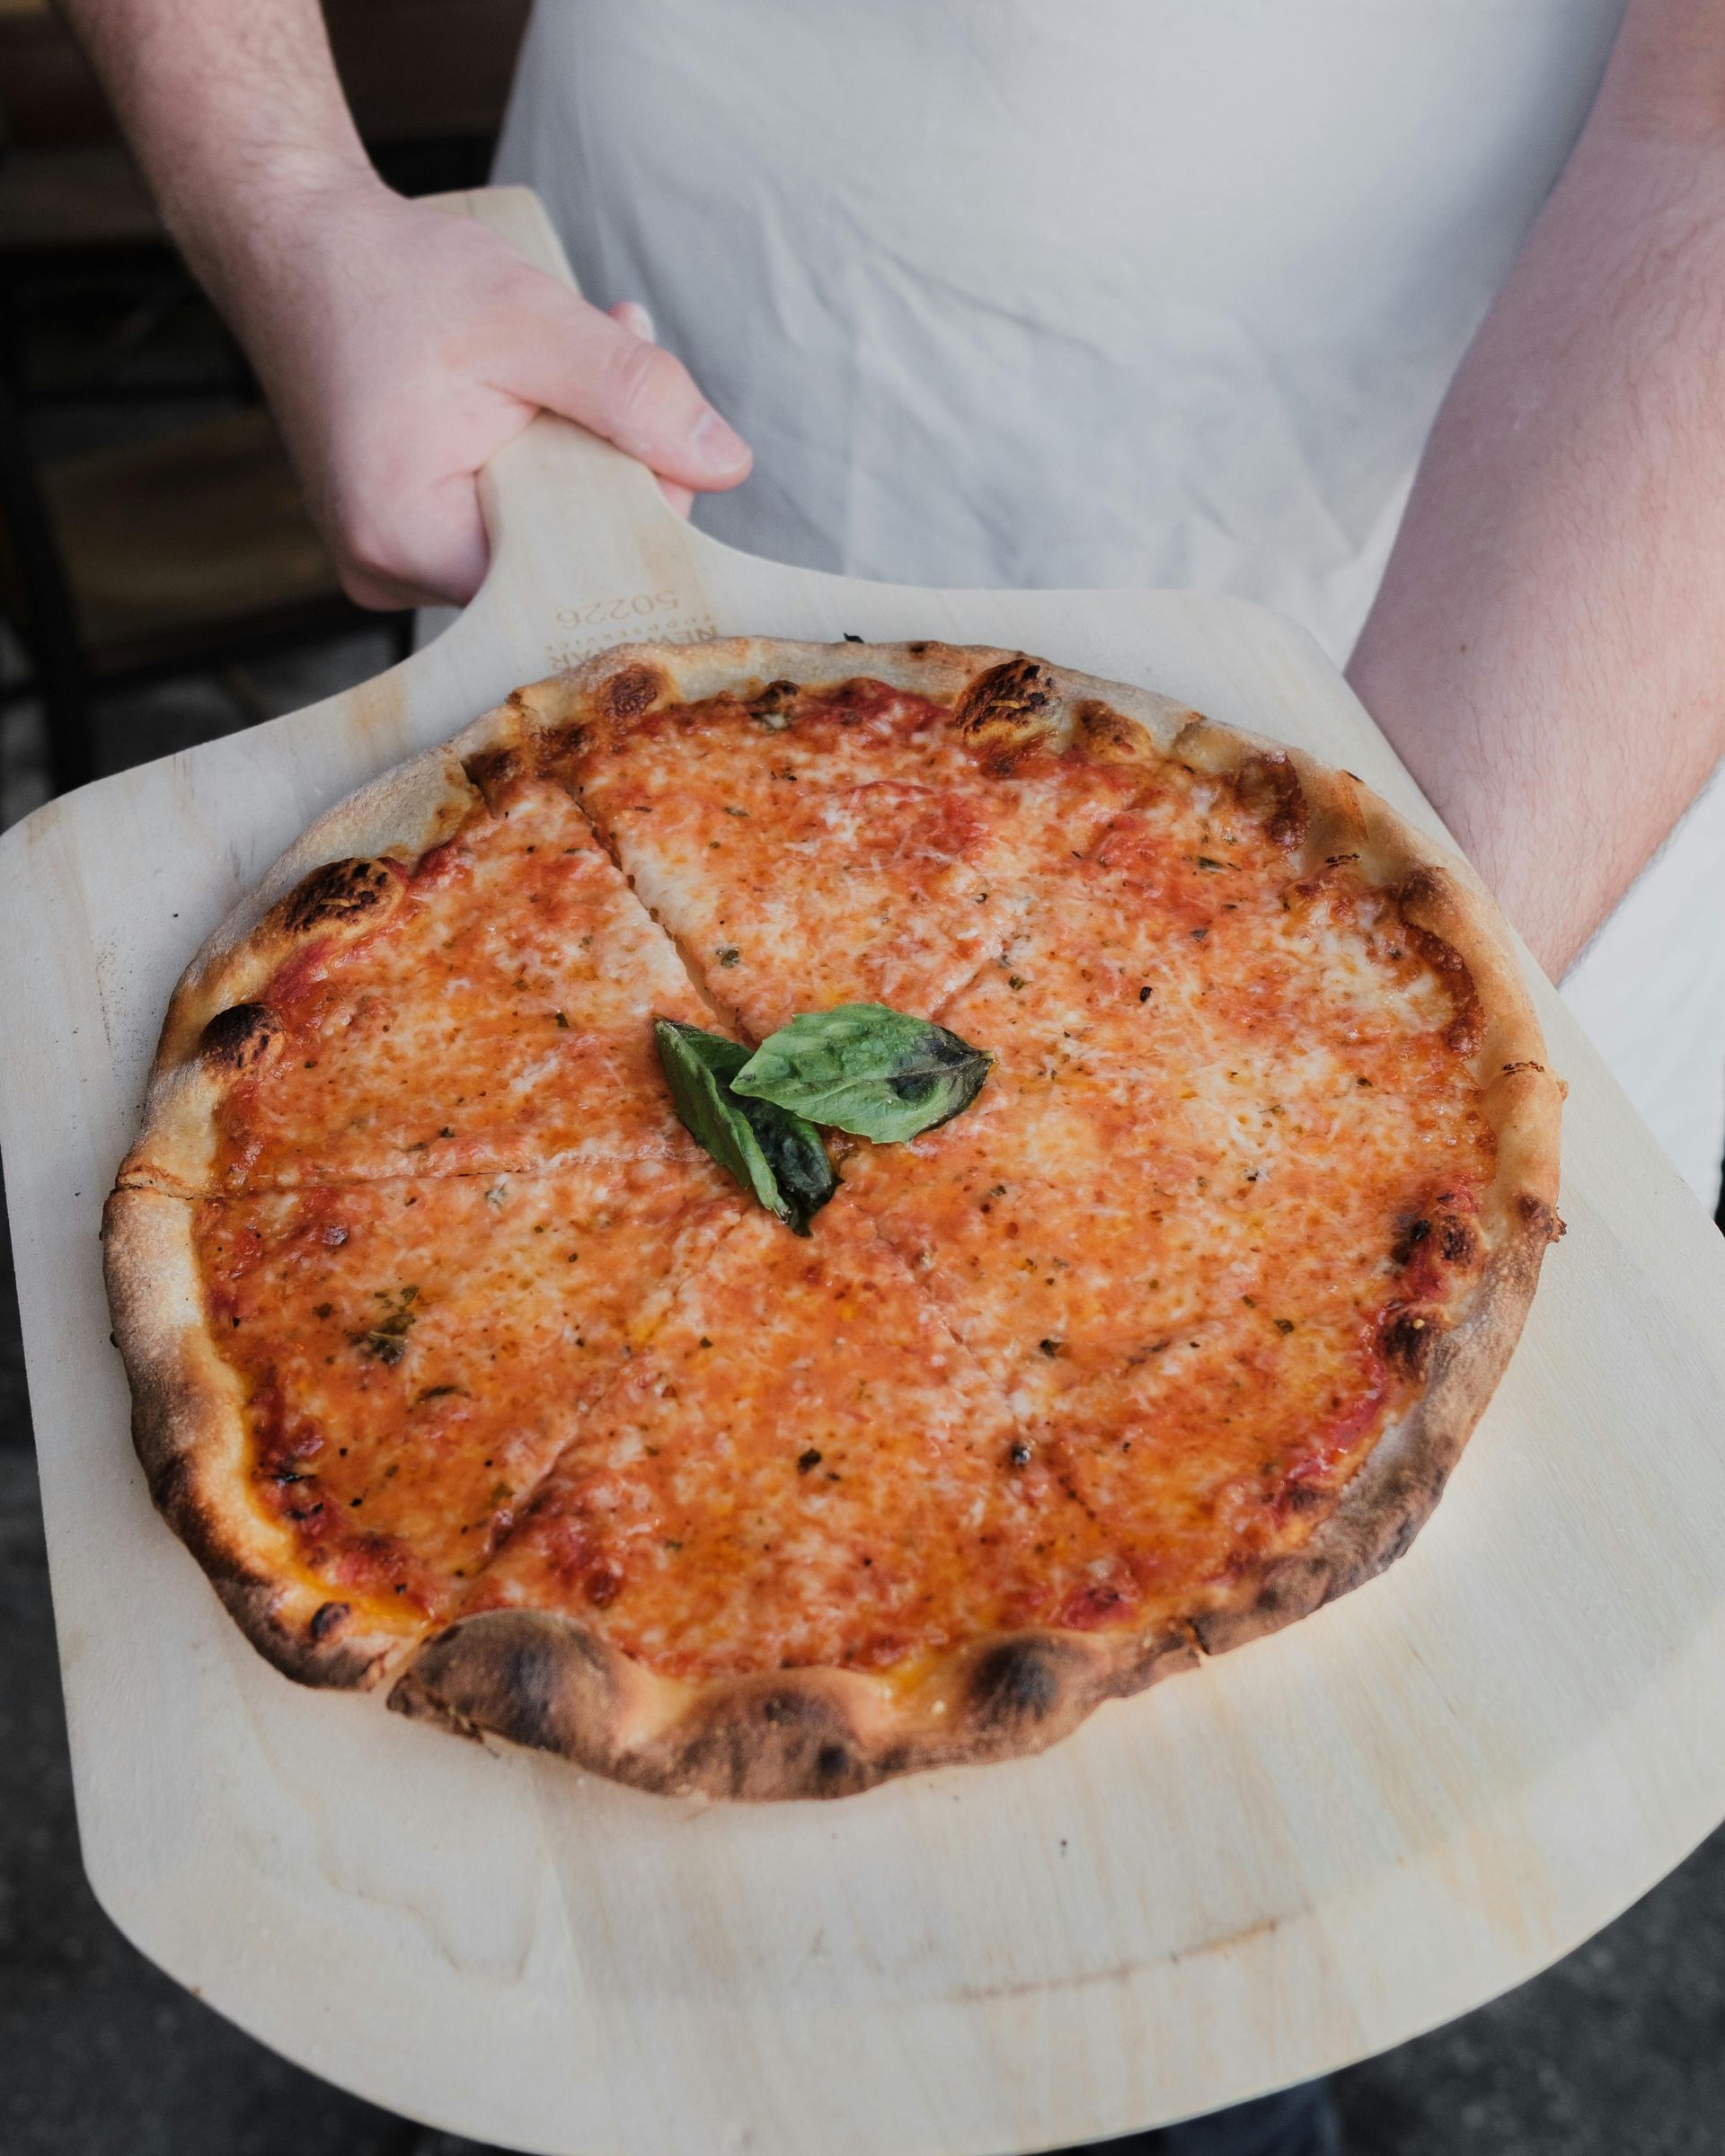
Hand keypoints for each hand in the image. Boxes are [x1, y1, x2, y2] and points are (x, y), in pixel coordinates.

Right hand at [232, 179, 750, 607]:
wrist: (292, 243)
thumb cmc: (388, 276)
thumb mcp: (528, 321)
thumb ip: (630, 394)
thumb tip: (729, 464)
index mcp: (411, 541)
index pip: (569, 584)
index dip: (639, 525)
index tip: (671, 450)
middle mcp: (394, 574)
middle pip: (560, 564)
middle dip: (618, 471)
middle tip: (638, 355)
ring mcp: (396, 562)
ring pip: (541, 536)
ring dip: (587, 452)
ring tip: (594, 345)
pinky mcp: (407, 537)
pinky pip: (507, 517)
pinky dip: (546, 457)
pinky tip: (551, 382)